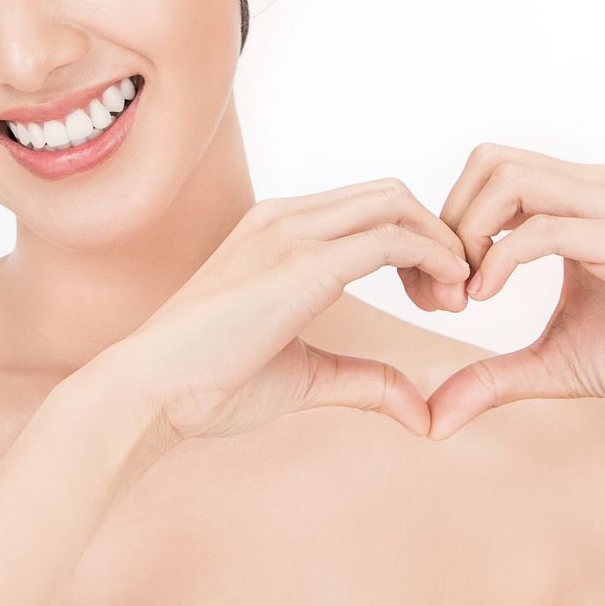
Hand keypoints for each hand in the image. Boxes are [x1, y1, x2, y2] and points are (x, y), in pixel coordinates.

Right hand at [113, 178, 472, 443]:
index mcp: (275, 232)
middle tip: (454, 294)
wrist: (150, 390)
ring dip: (440, 242)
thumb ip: (364, 381)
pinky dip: (433, 257)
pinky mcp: (303, 263)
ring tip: (454, 295)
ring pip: (394, 202)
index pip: (366, 208)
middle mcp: (283, 218)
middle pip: (389, 194)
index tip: (432, 296)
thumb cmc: (208, 384)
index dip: (415, 242)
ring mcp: (290, 233)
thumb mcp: (304, 375)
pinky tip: (446, 294)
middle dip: (436, 235)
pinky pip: (390, 239)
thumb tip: (420, 411)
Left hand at [424, 143, 604, 440]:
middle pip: (488, 161)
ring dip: (468, 233)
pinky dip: (500, 258)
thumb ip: (491, 378)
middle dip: (447, 222)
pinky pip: (543, 227)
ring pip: (508, 178)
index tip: (434, 293)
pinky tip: (485, 296)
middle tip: (442, 292)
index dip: (444, 226)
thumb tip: (432, 419)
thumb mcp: (552, 365)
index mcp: (574, 201)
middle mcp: (592, 188)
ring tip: (463, 294)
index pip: (485, 177)